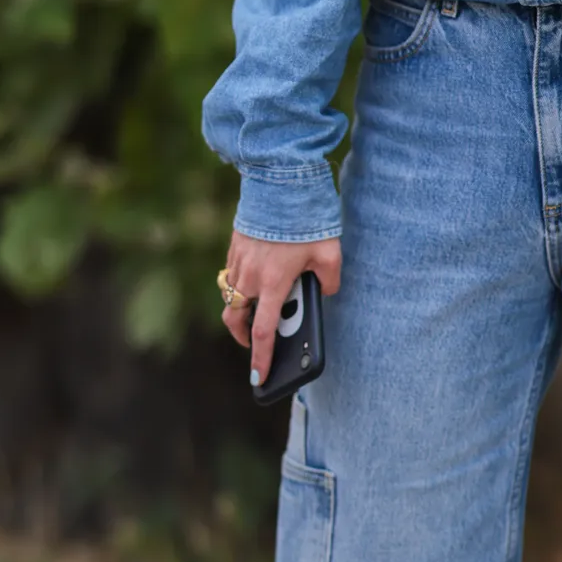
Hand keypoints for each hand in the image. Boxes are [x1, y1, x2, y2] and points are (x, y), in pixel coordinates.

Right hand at [220, 231, 341, 384]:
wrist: (279, 183)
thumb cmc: (306, 220)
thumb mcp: (330, 253)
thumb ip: (329, 280)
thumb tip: (324, 291)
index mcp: (273, 284)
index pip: (263, 332)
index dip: (260, 359)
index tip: (258, 378)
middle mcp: (250, 277)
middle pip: (236, 320)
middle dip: (242, 337)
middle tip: (254, 343)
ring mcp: (238, 262)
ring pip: (231, 297)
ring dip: (241, 309)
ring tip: (258, 309)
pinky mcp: (234, 247)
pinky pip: (232, 276)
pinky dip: (241, 285)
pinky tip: (258, 277)